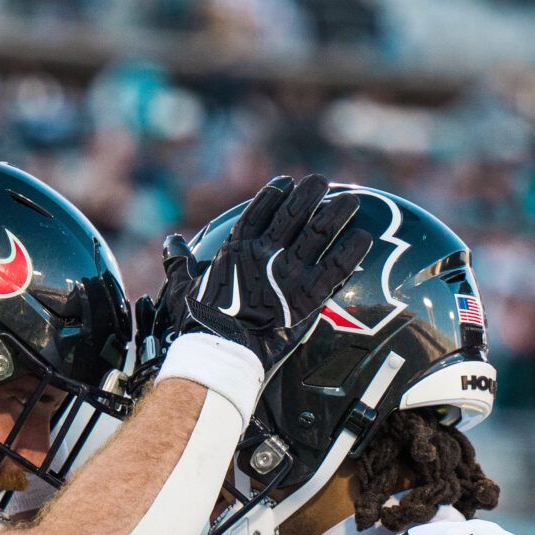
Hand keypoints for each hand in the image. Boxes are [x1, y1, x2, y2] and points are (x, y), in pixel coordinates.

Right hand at [160, 175, 372, 371]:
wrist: (219, 351)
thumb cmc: (198, 323)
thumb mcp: (182, 286)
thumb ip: (179, 262)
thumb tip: (171, 244)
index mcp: (237, 248)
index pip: (259, 211)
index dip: (274, 195)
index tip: (286, 184)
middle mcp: (265, 252)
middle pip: (293, 213)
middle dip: (310, 194)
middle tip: (322, 182)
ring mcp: (288, 271)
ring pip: (319, 232)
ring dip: (336, 213)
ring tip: (350, 200)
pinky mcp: (308, 295)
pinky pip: (336, 266)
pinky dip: (351, 250)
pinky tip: (363, 237)